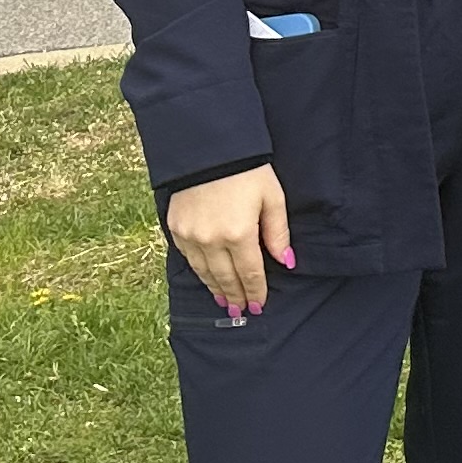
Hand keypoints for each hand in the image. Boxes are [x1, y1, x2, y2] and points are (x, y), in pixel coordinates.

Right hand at [166, 164, 291, 317]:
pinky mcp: (175, 228)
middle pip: (226, 277)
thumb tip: (285, 262)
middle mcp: (211, 240)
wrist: (209, 151)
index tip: (259, 306)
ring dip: (216, 288)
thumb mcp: (272, 198)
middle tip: (242, 311)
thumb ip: (278, 233)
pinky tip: (206, 278)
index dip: (255, 291)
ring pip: (204, 272)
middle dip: (236, 296)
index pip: (249, 273)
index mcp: (239, 234)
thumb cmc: (248, 171)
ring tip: (226, 301)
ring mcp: (190, 236)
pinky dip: (199, 272)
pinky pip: (188, 258)